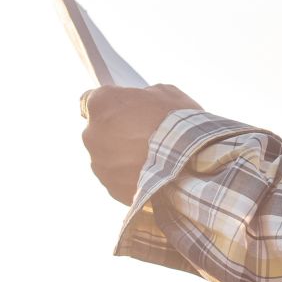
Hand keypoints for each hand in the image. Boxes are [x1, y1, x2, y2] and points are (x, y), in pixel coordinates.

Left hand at [81, 84, 201, 204]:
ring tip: (154, 158)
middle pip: (100, 130)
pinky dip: (131, 176)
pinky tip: (154, 175)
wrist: (190, 165)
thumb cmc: (177, 123)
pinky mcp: (110, 187)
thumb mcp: (166, 94)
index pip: (90, 99)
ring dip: (124, 156)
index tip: (122, 109)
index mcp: (101, 104)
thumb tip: (144, 105)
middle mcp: (92, 134)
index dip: (110, 104)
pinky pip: (118, 178)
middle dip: (118, 131)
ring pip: (108, 157)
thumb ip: (145, 97)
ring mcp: (99, 164)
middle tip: (146, 134)